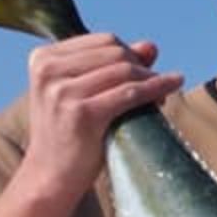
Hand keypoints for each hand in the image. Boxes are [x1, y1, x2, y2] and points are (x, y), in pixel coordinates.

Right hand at [17, 34, 183, 203]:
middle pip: (116, 52)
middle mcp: (48, 70)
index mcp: (43, 58)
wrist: (52, 175)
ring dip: (152, 79)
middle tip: (158, 84)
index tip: (145, 71)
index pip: (103, 40)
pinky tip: (174, 85)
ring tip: (164, 93)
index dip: (131, 54)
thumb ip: (115, 67)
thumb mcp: (86, 93)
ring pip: (125, 71)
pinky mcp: (82, 113)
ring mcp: (62, 91)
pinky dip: (157, 88)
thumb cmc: (72, 133)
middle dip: (143, 67)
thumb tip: (151, 45)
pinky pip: (131, 93)